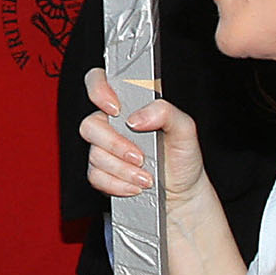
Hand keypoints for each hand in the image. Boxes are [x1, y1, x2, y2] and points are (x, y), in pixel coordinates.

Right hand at [80, 67, 208, 207]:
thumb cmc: (182, 157)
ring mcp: (105, 147)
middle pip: (91, 125)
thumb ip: (165, 112)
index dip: (98, 90)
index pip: (99, 82)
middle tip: (140, 156)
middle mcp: (114, 123)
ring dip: (122, 169)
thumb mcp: (185, 129)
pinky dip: (117, 184)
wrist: (181, 192)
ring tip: (145, 176)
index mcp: (131, 104)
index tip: (115, 109)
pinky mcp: (100, 172)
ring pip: (95, 155)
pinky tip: (134, 185)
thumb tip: (137, 117)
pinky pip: (96, 176)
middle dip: (116, 145)